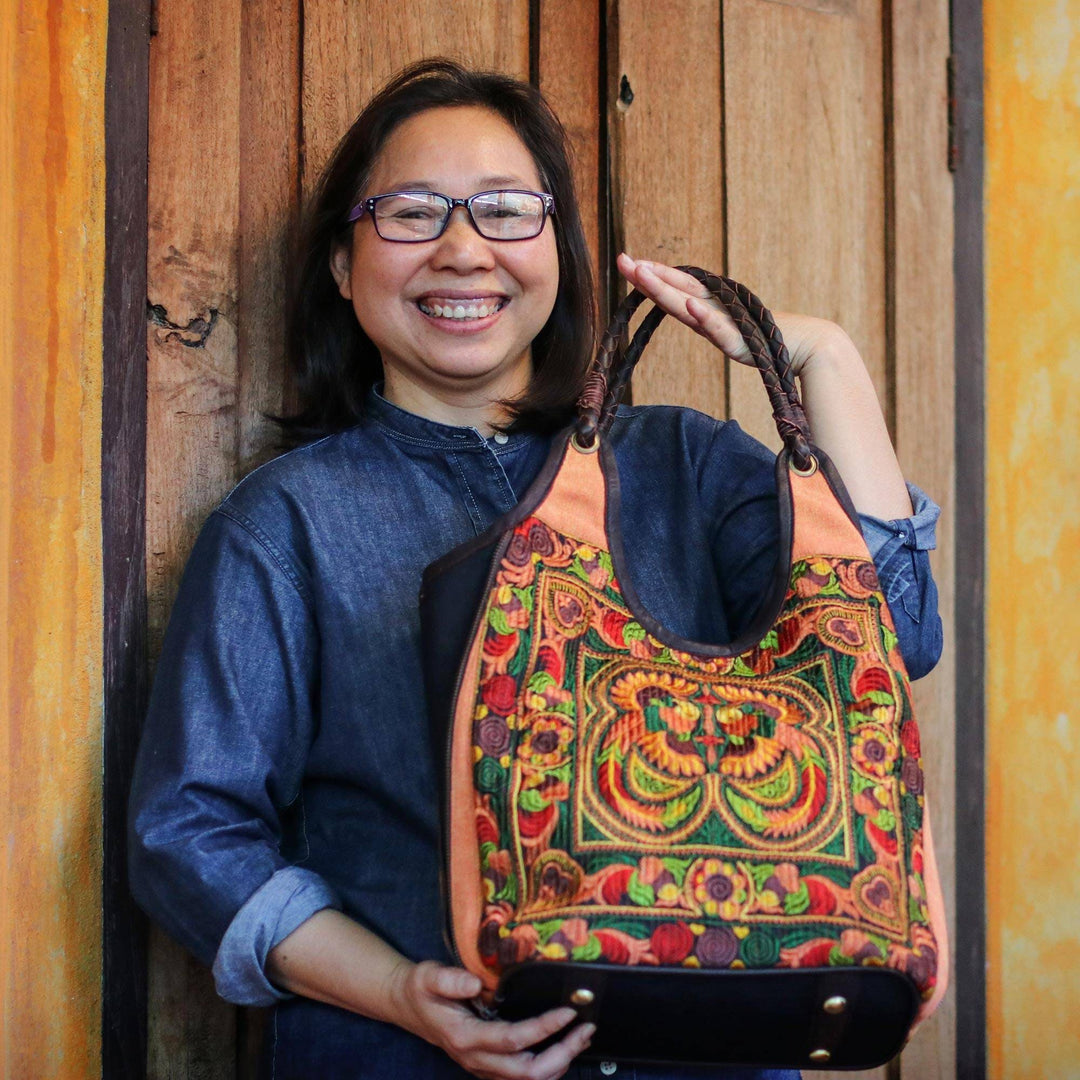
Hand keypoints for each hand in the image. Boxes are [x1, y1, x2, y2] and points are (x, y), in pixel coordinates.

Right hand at [389, 960, 594, 1079]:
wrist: (407, 1006)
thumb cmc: (420, 990)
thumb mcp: (428, 976)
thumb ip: (450, 980)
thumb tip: (477, 982)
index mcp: (465, 1038)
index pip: (513, 1040)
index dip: (543, 1029)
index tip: (567, 1012)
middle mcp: (476, 1059)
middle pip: (528, 1072)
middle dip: (562, 1053)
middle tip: (585, 1030)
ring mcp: (483, 1066)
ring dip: (559, 1062)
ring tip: (581, 1037)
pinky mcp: (488, 1065)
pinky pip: (522, 1076)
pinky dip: (548, 1066)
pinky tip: (562, 1048)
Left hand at [615, 253, 847, 376]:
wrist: (811, 346)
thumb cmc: (772, 341)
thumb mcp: (731, 333)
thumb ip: (712, 325)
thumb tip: (692, 314)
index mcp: (712, 309)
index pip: (677, 290)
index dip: (653, 278)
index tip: (629, 264)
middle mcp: (718, 309)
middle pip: (678, 289)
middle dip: (650, 275)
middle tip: (623, 260)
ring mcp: (729, 322)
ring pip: (692, 303)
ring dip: (668, 288)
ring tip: (645, 273)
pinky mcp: (742, 340)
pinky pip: (721, 328)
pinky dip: (705, 318)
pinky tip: (688, 307)